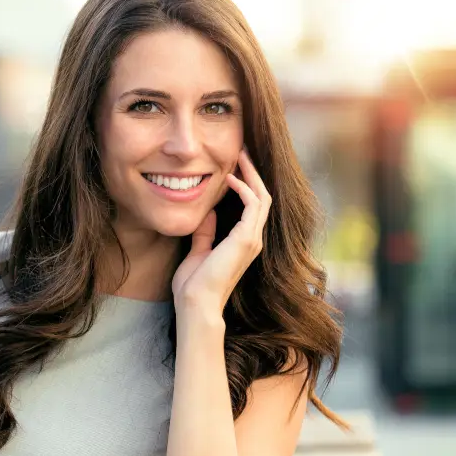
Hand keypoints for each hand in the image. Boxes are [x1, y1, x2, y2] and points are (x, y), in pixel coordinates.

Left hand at [170, 147, 270, 316]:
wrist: (196, 304)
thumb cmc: (194, 285)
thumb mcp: (197, 252)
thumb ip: (205, 233)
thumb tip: (206, 214)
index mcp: (243, 243)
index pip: (252, 207)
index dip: (246, 184)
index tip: (233, 166)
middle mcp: (252, 240)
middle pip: (262, 198)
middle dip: (253, 173)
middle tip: (242, 152)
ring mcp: (252, 239)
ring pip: (262, 197)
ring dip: (252, 175)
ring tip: (240, 155)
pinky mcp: (246, 239)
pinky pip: (254, 204)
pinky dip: (245, 188)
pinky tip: (231, 177)